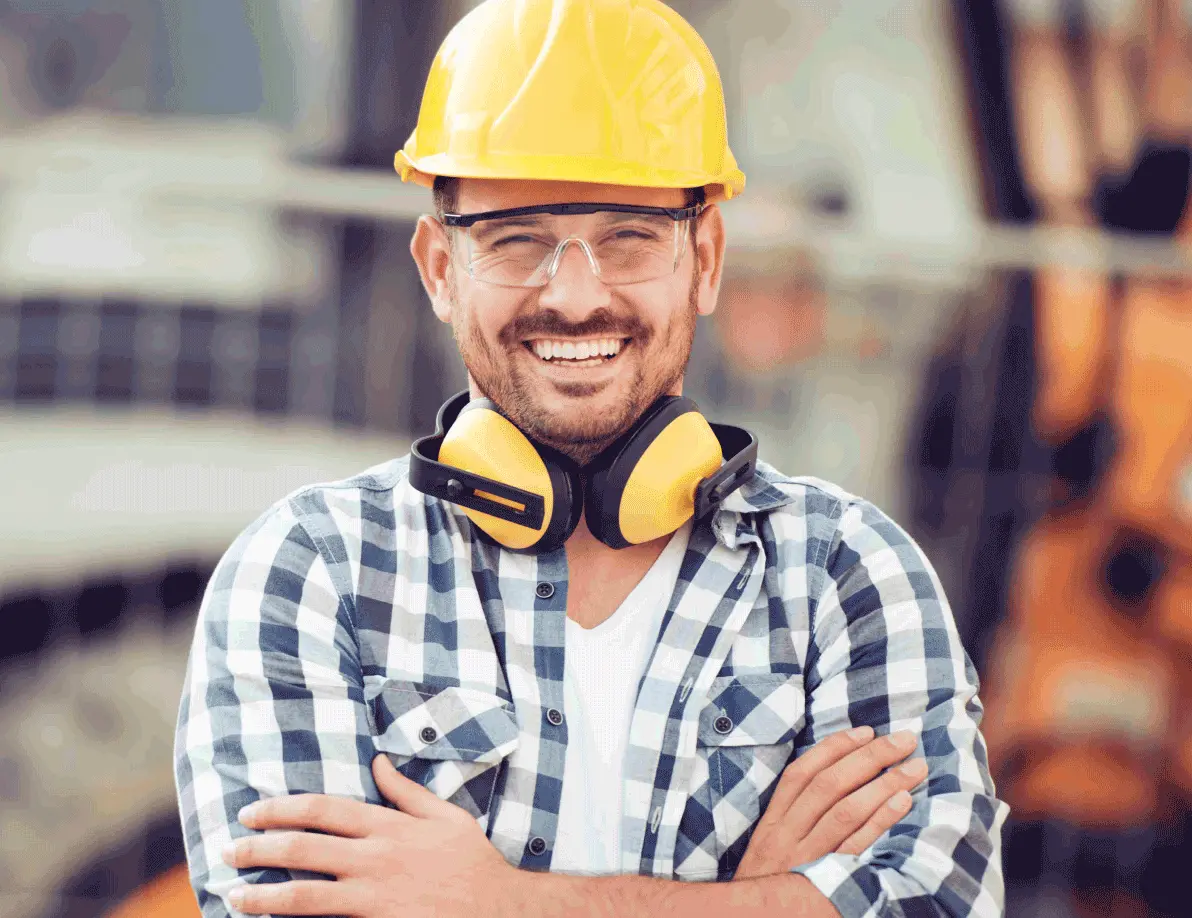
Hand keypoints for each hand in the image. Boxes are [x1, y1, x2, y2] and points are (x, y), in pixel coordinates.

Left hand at [221, 753, 518, 916]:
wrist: (500, 911)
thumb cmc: (473, 863)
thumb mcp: (446, 816)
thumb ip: (406, 791)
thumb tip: (377, 761)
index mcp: (388, 826)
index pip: (321, 810)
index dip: (279, 808)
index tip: (251, 812)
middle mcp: (375, 859)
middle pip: (302, 847)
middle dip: (257, 847)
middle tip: (227, 851)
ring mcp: (374, 897)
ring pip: (303, 894)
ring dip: (262, 893)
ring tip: (233, 894)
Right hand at [733, 726, 926, 880]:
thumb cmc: (770, 882)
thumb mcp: (770, 846)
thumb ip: (795, 815)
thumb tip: (837, 778)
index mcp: (773, 821)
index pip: (802, 773)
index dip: (835, 748)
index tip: (866, 731)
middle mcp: (788, 835)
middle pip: (829, 785)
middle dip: (869, 757)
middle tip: (904, 740)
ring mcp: (808, 858)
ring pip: (846, 810)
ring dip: (885, 784)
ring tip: (915, 767)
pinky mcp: (827, 880)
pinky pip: (858, 846)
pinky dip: (882, 820)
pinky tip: (904, 801)